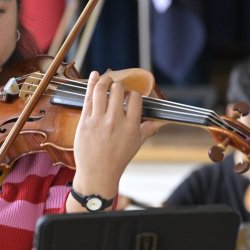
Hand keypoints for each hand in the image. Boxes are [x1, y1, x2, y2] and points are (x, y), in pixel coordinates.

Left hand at [72, 71, 161, 198]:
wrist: (98, 174)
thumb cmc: (117, 159)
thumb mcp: (137, 143)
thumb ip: (149, 128)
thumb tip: (164, 121)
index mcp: (131, 125)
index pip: (135, 98)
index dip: (133, 94)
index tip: (130, 95)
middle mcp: (115, 121)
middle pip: (119, 90)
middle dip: (119, 85)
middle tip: (117, 87)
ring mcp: (98, 121)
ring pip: (102, 90)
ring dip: (104, 80)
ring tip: (106, 79)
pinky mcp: (84, 122)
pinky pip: (88, 98)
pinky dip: (91, 83)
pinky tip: (94, 76)